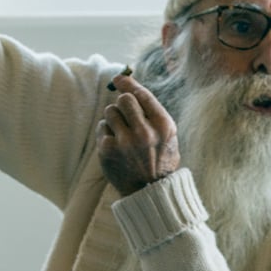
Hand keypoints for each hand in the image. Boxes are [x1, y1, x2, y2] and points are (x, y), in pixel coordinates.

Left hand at [97, 73, 179, 194]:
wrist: (149, 192)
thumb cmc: (159, 160)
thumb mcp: (167, 136)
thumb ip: (153, 113)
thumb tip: (130, 85)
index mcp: (163, 126)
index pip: (143, 95)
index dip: (129, 83)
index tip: (119, 78)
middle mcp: (145, 132)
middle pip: (124, 99)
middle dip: (123, 103)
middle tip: (125, 115)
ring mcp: (125, 141)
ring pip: (111, 110)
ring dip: (114, 118)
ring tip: (122, 133)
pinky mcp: (108, 149)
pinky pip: (102, 126)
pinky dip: (106, 132)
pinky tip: (115, 144)